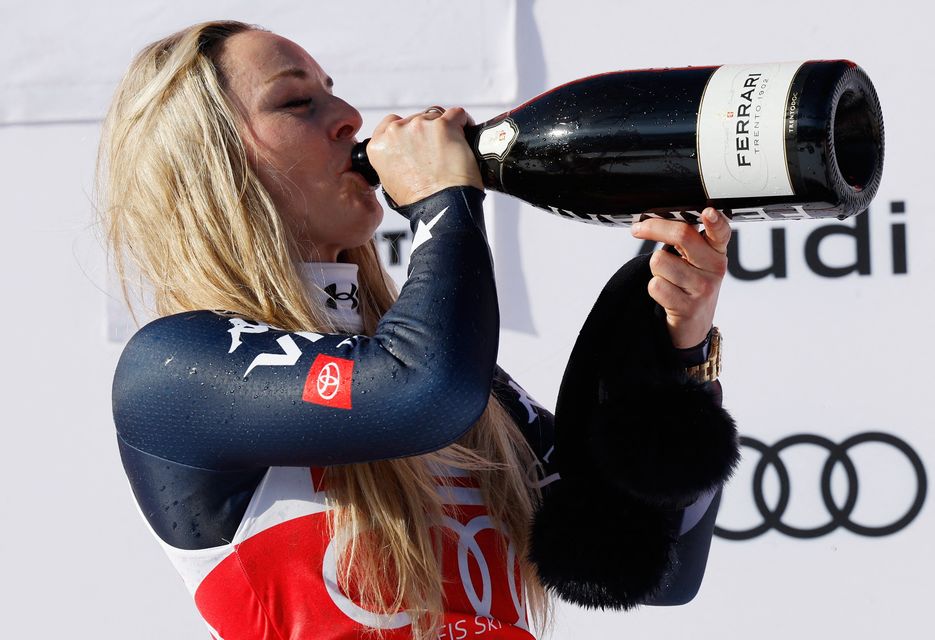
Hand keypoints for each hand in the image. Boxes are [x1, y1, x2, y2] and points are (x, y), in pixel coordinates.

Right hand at [366, 106, 482, 205]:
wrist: (441, 207)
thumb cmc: (419, 201)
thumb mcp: (389, 182)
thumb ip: (390, 160)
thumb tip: (402, 153)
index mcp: (378, 146)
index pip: (391, 124)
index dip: (407, 132)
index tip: (416, 140)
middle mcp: (395, 131)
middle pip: (415, 119)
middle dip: (426, 132)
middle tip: (437, 152)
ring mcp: (419, 125)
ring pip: (435, 116)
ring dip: (443, 128)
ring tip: (452, 147)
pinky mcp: (444, 124)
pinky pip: (457, 114)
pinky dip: (463, 122)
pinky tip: (464, 135)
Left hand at [630, 208, 729, 347]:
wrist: (694, 324)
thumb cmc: (692, 285)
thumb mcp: (698, 260)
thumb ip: (687, 239)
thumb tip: (657, 219)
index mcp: (717, 251)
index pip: (721, 232)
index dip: (715, 221)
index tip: (708, 212)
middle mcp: (715, 268)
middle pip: (682, 235)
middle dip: (653, 228)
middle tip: (639, 229)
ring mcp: (702, 288)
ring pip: (659, 260)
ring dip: (655, 268)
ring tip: (668, 277)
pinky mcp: (687, 307)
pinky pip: (655, 285)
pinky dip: (654, 288)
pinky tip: (667, 294)